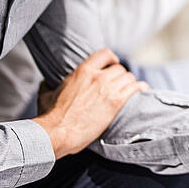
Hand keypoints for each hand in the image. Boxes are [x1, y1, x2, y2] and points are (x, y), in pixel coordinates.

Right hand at [32, 49, 148, 159]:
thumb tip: (47, 82)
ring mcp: (108, 89)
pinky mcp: (116, 102)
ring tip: (128, 89)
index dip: (111, 58)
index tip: (113, 63)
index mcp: (82, 72)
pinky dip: (141, 88)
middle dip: (120, 76)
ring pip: (128, 77)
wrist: (58, 132)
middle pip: (119, 68)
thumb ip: (49, 84)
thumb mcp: (46, 95)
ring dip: (129, 83)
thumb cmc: (50, 116)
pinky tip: (142, 90)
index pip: (104, 54)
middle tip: (118, 85)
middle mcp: (98, 77)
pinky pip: (136, 88)